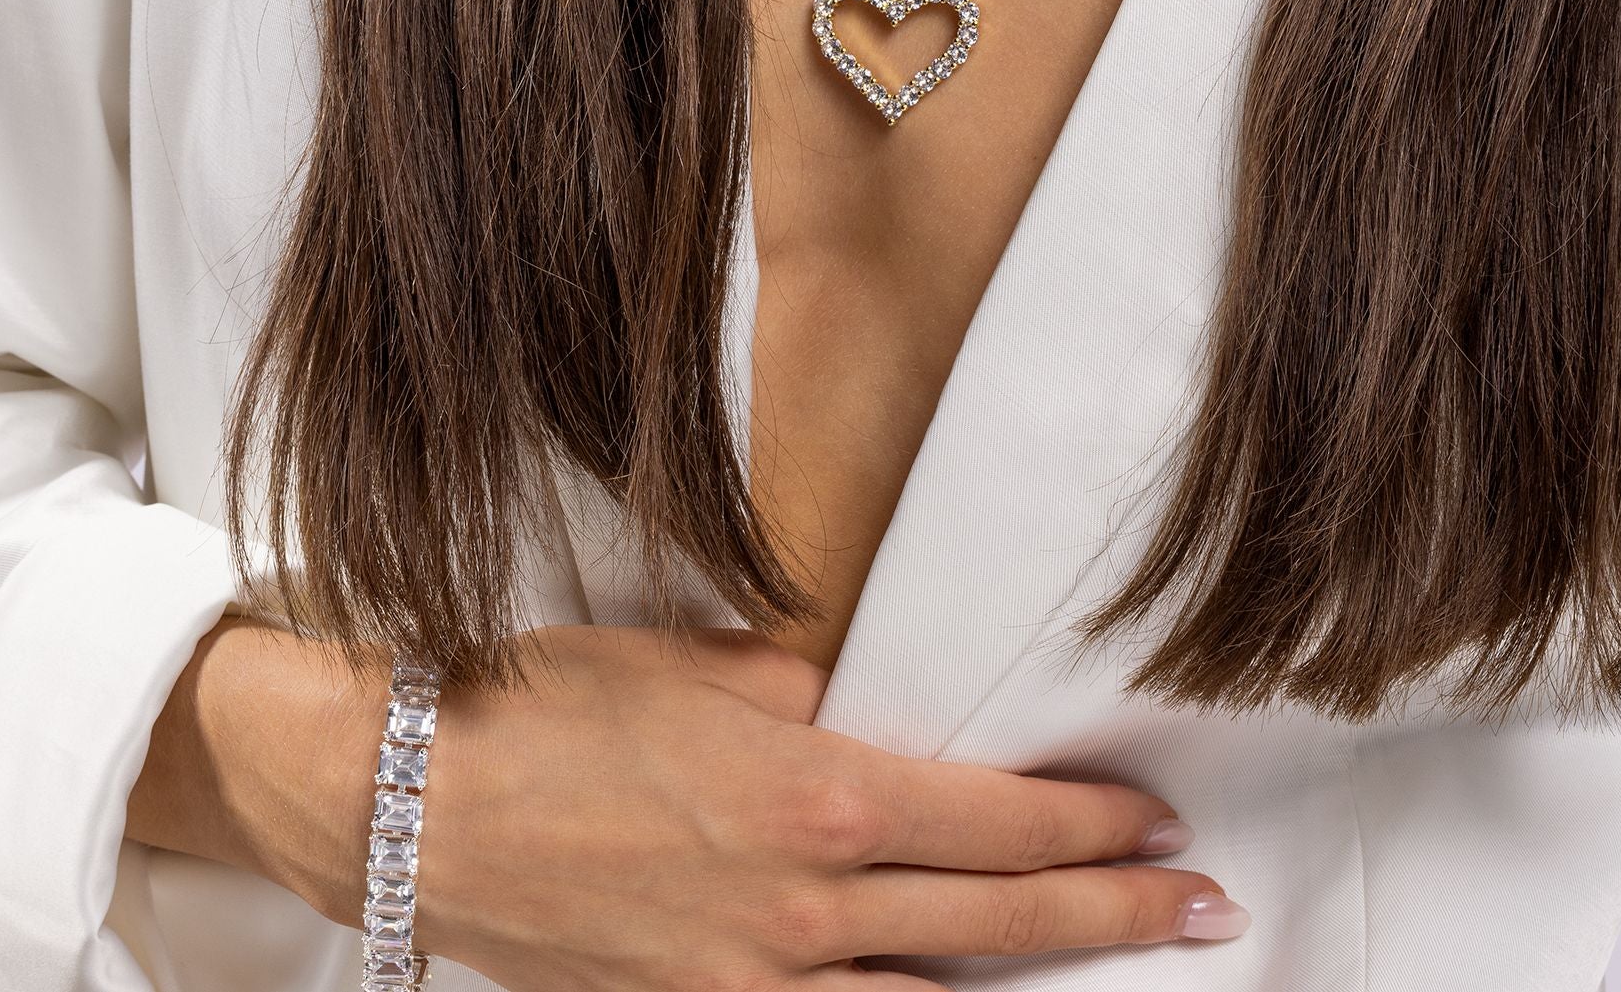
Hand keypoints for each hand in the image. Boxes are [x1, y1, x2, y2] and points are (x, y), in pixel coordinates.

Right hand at [402, 625, 1248, 986]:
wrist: (414, 803)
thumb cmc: (550, 706)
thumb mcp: (701, 660)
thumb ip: (804, 682)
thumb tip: (859, 688)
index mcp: (816, 795)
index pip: (997, 821)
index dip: (1093, 826)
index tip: (1161, 824)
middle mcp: (804, 906)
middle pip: (996, 922)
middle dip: (1114, 917)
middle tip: (1206, 911)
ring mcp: (753, 986)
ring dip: (1027, 984)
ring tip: (1110, 968)